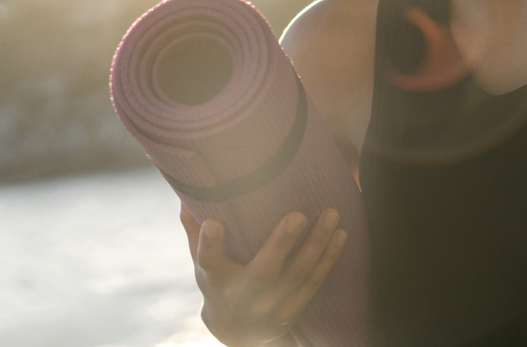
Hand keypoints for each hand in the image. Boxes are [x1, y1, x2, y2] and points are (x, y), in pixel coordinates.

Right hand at [179, 203, 347, 345]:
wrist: (236, 332)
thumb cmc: (219, 284)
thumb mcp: (201, 263)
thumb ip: (194, 229)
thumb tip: (186, 193)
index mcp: (216, 280)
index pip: (209, 262)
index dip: (209, 244)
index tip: (214, 223)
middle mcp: (243, 296)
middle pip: (262, 271)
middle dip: (281, 244)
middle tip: (298, 214)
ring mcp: (270, 307)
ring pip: (297, 275)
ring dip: (317, 245)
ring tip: (332, 214)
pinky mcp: (292, 311)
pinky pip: (313, 284)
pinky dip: (328, 259)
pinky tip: (340, 234)